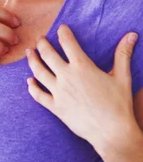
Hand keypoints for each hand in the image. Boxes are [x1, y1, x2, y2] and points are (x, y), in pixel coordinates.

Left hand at [25, 24, 138, 146]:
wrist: (112, 132)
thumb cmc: (118, 104)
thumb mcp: (122, 77)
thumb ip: (123, 54)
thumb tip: (132, 34)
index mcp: (82, 66)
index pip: (67, 42)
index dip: (63, 32)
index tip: (61, 28)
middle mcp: (66, 76)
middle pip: (47, 54)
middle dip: (42, 43)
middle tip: (39, 38)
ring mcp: (58, 92)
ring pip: (38, 71)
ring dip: (32, 60)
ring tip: (29, 52)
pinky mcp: (55, 107)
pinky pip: (38, 95)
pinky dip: (32, 87)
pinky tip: (29, 81)